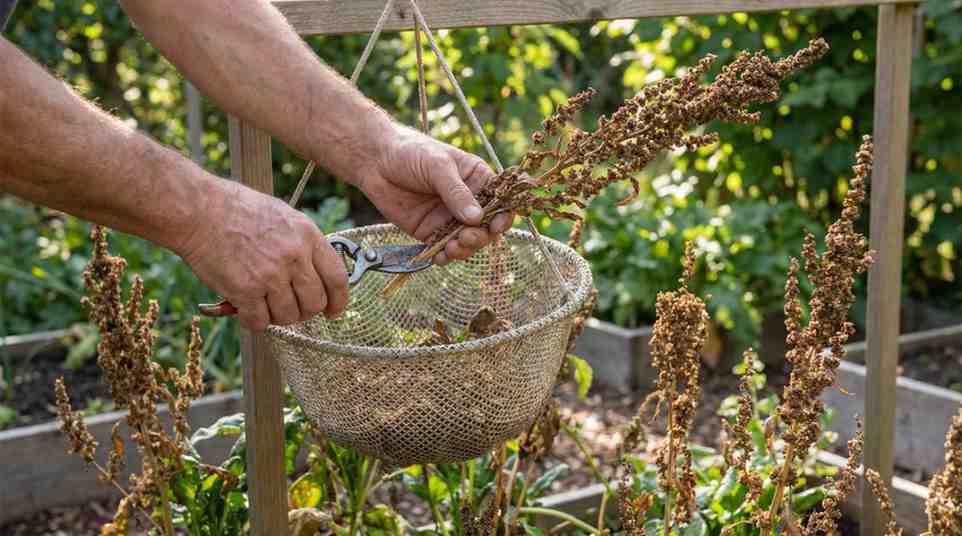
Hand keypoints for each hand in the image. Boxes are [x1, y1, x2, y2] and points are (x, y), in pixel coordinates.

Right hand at [178, 181, 347, 330]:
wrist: (198, 210)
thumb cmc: (237, 209)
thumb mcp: (283, 217)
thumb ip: (303, 244)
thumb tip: (314, 273)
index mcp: (308, 236)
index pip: (337, 279)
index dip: (338, 301)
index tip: (333, 312)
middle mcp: (294, 257)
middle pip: (315, 303)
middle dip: (304, 311)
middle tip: (290, 308)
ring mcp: (271, 275)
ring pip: (289, 316)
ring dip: (277, 316)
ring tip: (262, 302)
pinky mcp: (245, 291)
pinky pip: (260, 322)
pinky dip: (253, 320)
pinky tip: (244, 308)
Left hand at [353, 125, 513, 264]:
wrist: (375, 161)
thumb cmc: (411, 152)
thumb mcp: (438, 166)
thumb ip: (456, 192)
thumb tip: (477, 218)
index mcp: (477, 179)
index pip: (500, 201)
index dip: (503, 216)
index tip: (496, 226)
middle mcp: (468, 201)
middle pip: (486, 227)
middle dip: (480, 236)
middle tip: (467, 237)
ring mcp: (450, 218)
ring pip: (467, 241)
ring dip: (464, 249)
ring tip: (452, 247)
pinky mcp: (431, 232)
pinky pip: (444, 248)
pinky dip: (445, 256)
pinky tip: (440, 257)